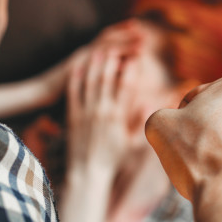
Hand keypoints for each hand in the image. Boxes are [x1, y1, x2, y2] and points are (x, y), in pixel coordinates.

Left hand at [66, 47, 137, 177]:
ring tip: (99, 50)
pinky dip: (76, 78)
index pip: (127, 86)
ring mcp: (86, 113)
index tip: (135, 57)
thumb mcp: (132, 143)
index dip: (131, 69)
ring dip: (95, 64)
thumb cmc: (112, 159)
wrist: (88, 173)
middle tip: (117, 48)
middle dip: (113, 60)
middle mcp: (102, 112)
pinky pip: (73, 92)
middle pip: (107, 78)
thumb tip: (149, 102)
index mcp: (119, 117)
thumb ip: (140, 121)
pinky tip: (78, 66)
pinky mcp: (72, 116)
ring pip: (90, 82)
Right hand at [145, 75, 221, 221]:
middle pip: (217, 117)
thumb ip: (161, 115)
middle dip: (202, 133)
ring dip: (218, 151)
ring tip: (208, 172)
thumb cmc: (198, 157)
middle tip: (192, 155)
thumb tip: (170, 126)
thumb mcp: (159, 126)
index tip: (180, 140)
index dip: (178, 121)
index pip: (193, 99)